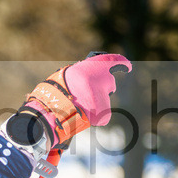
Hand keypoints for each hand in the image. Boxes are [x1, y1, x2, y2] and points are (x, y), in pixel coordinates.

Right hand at [7, 53, 131, 148]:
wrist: (50, 110)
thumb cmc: (54, 93)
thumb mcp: (66, 77)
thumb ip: (80, 76)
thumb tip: (88, 82)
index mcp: (90, 66)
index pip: (111, 60)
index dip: (120, 62)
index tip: (127, 66)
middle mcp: (101, 78)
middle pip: (109, 82)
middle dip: (102, 88)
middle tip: (87, 93)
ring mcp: (103, 95)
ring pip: (104, 99)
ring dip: (95, 102)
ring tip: (78, 106)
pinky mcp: (103, 110)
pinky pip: (102, 114)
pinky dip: (94, 117)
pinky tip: (82, 116)